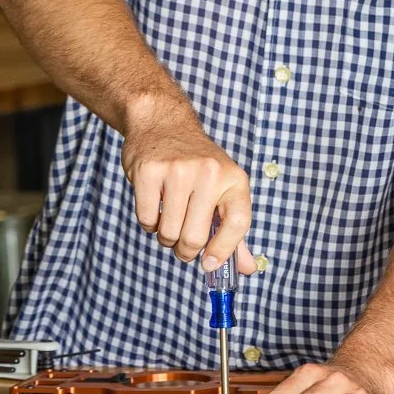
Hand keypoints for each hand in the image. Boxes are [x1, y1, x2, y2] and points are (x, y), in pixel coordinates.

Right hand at [121, 101, 255, 275]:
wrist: (164, 124)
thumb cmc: (197, 165)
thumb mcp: (223, 189)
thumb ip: (233, 230)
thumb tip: (246, 269)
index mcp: (234, 179)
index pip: (238, 223)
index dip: (224, 250)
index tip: (209, 265)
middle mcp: (210, 172)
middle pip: (196, 237)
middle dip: (186, 250)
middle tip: (182, 244)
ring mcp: (179, 171)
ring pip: (169, 233)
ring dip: (165, 237)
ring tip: (169, 218)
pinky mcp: (149, 171)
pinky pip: (147, 220)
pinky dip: (148, 224)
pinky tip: (154, 205)